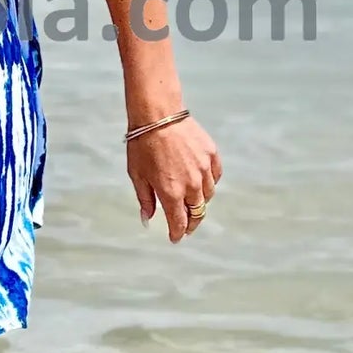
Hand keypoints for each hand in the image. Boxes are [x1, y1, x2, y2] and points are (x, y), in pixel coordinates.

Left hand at [129, 115, 220, 243]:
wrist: (157, 114)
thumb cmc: (142, 145)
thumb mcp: (137, 175)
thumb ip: (145, 200)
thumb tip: (147, 219)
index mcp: (171, 192)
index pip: (179, 223)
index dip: (177, 233)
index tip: (175, 238)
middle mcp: (191, 184)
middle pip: (197, 212)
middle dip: (192, 223)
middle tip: (187, 227)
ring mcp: (204, 169)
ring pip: (208, 195)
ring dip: (200, 203)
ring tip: (192, 203)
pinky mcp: (211, 155)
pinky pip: (215, 176)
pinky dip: (210, 183)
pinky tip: (202, 183)